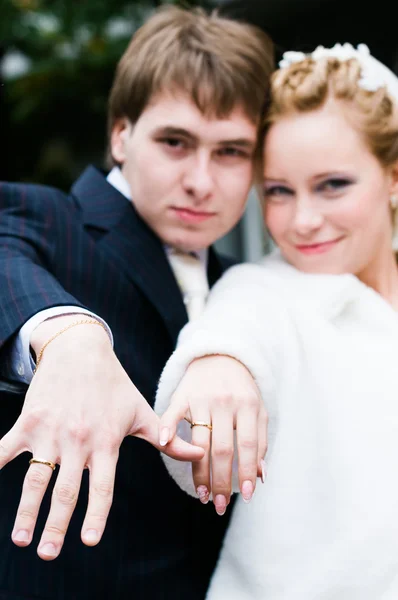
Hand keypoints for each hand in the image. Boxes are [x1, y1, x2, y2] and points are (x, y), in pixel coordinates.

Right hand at [0, 317, 202, 559]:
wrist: (82, 350)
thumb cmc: (114, 385)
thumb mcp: (142, 411)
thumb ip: (167, 438)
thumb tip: (200, 454)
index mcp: (106, 442)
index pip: (103, 486)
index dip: (97, 514)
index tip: (89, 540)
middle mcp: (78, 441)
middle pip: (67, 490)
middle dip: (57, 525)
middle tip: (49, 553)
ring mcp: (51, 432)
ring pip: (36, 478)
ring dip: (26, 510)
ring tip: (21, 538)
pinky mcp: (29, 422)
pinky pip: (5, 449)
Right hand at [158, 355, 266, 514]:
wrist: (220, 357)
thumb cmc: (242, 390)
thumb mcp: (258, 410)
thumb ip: (260, 441)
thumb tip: (260, 476)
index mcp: (248, 405)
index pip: (248, 445)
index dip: (247, 472)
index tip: (245, 496)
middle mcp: (225, 402)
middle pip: (222, 449)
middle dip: (221, 481)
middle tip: (219, 505)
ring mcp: (202, 398)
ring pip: (200, 441)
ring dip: (199, 472)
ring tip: (202, 495)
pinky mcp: (182, 395)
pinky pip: (173, 413)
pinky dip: (168, 427)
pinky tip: (166, 444)